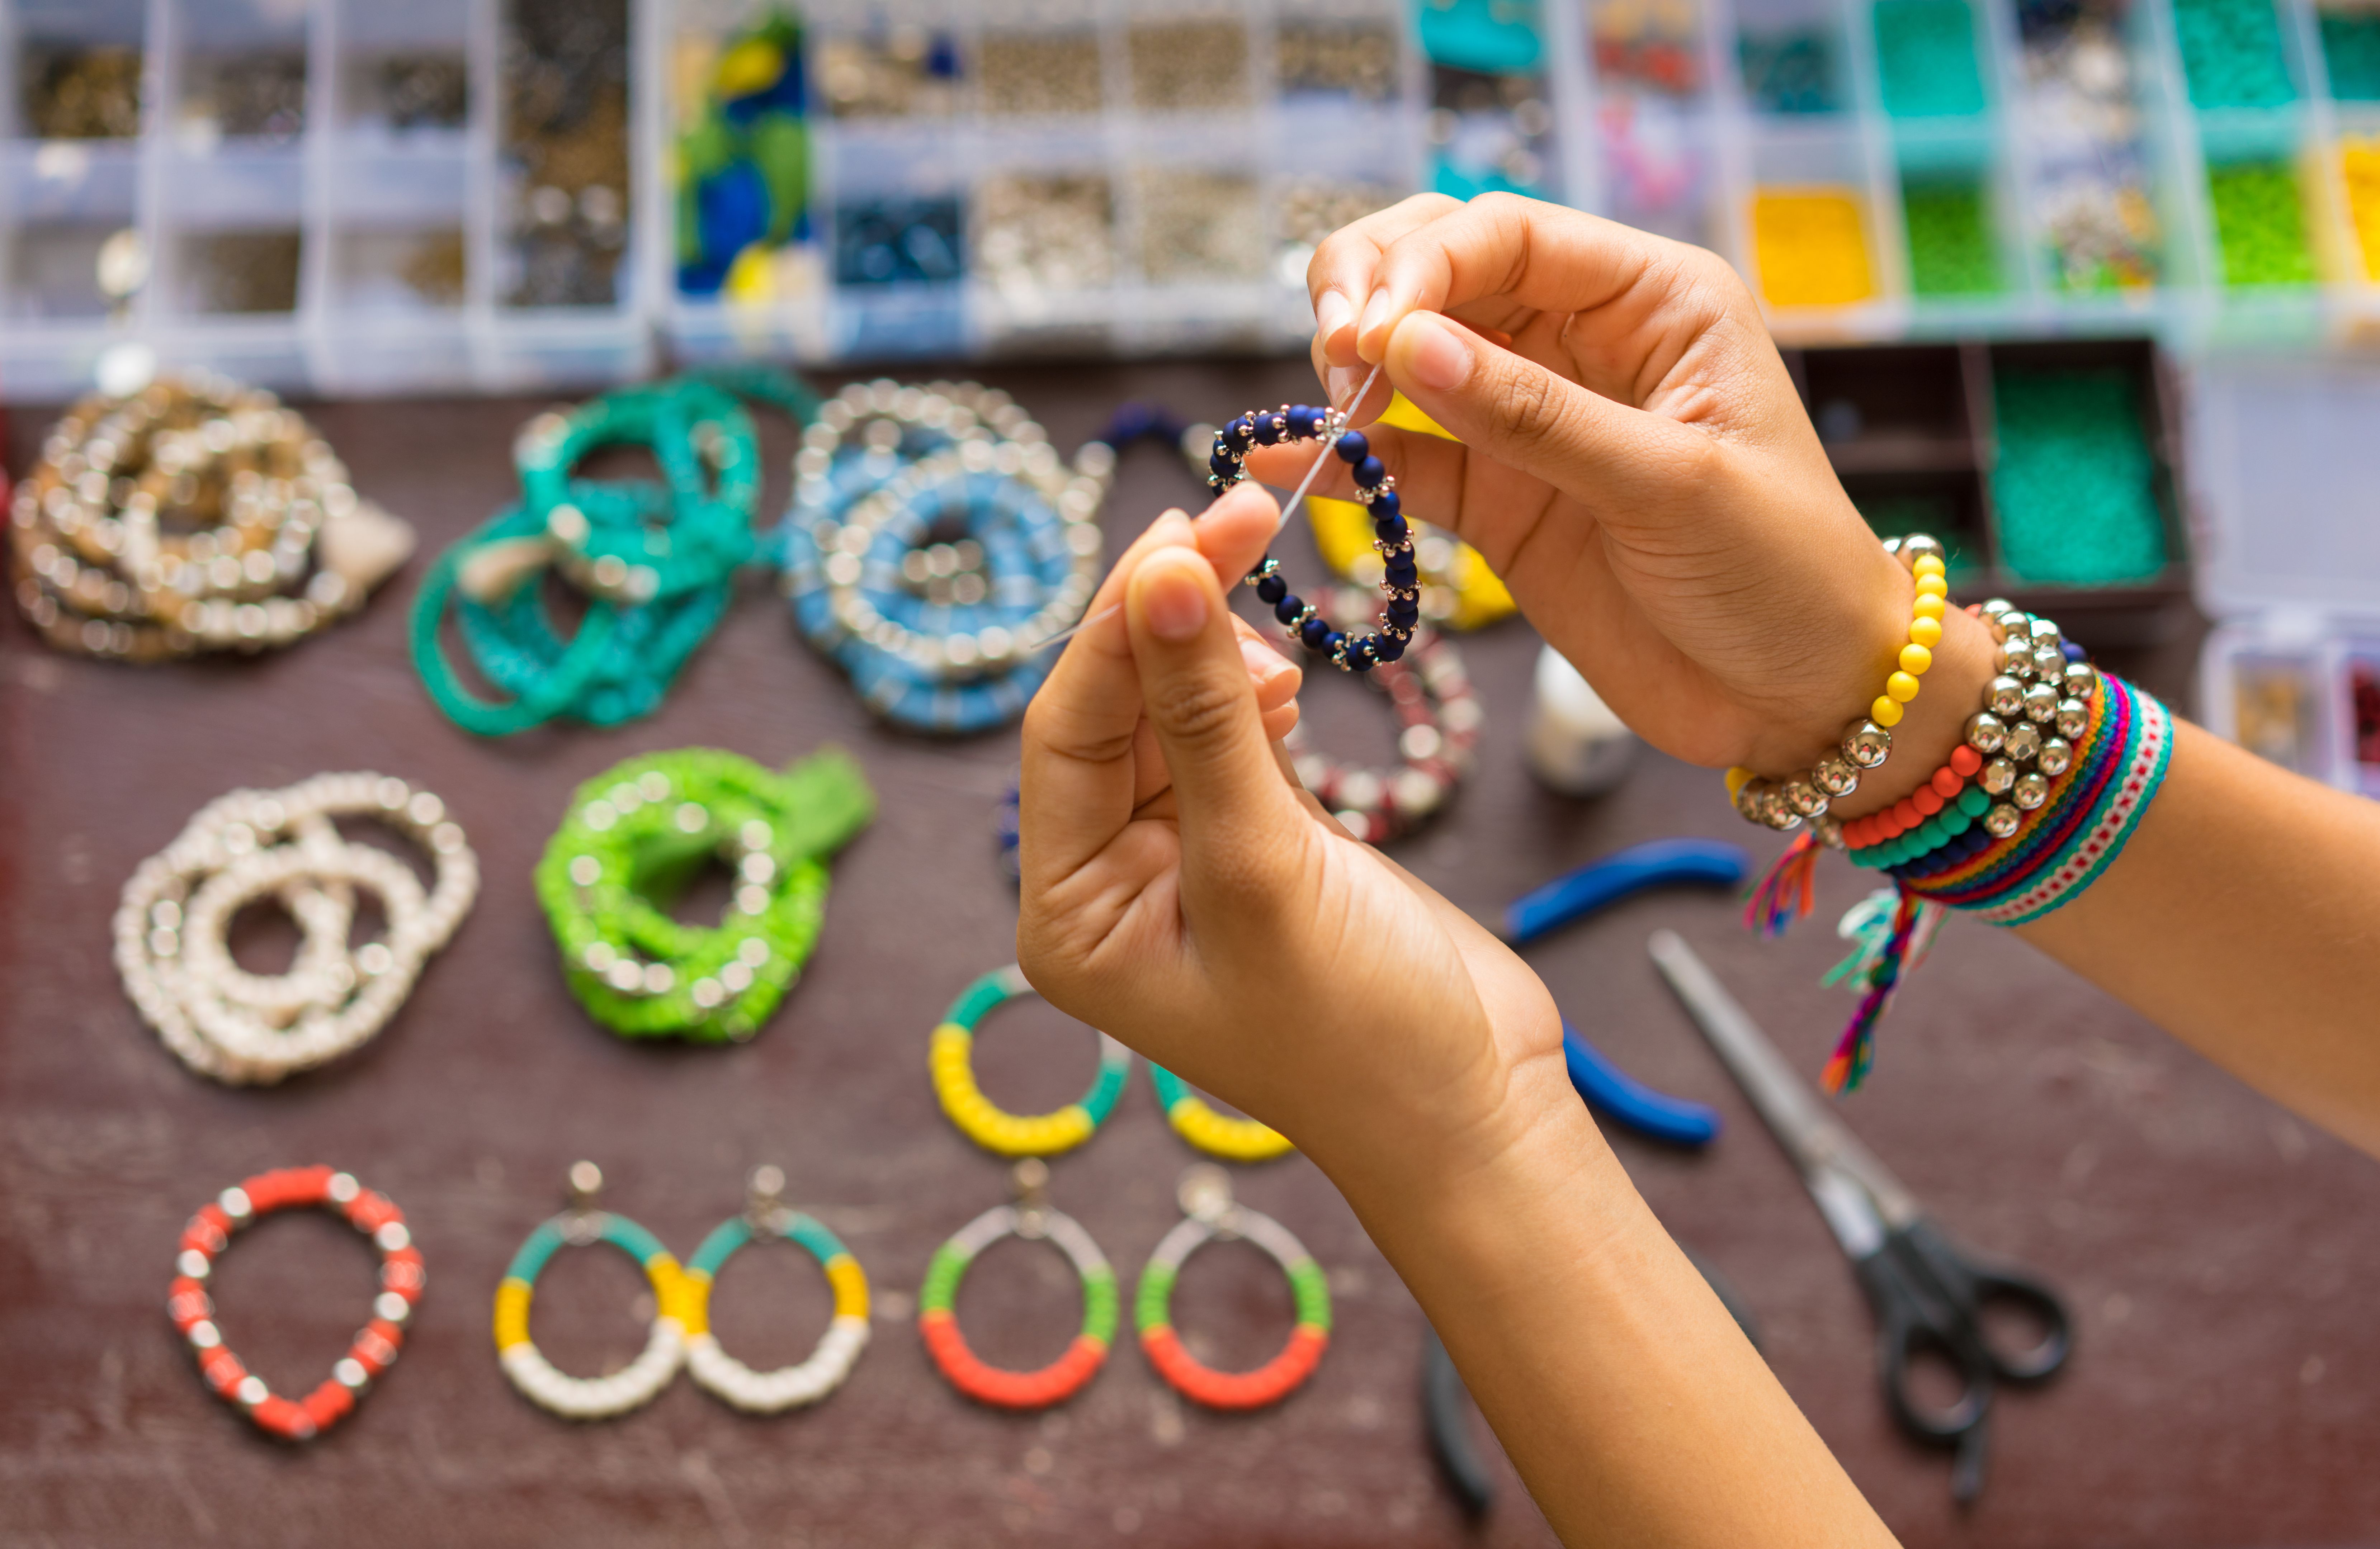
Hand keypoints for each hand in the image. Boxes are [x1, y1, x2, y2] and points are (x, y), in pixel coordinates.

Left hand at [1016, 486, 1570, 1184]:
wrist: (1475, 1111)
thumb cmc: (1361, 1030)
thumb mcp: (1265, 865)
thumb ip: (1206, 717)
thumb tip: (1156, 573)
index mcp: (1067, 915)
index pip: (1065, 731)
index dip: (1120, 622)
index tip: (1183, 527)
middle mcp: (1105, 885)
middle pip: (1111, 708)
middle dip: (1167, 613)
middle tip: (1236, 513)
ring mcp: (1179, 860)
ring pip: (1170, 710)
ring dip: (1214, 643)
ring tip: (1266, 589)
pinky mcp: (1252, 842)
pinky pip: (1224, 735)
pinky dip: (1250, 689)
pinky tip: (1284, 676)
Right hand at [1245, 192, 1990, 791]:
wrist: (1798, 697)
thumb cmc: (1780, 572)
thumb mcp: (1670, 485)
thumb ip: (1533, 416)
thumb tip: (1406, 347)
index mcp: (1650, 300)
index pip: (1506, 234)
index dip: (1423, 265)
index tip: (1370, 331)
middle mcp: (1581, 339)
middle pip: (1441, 265)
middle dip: (1370, 293)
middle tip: (1336, 358)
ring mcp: (1529, 417)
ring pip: (1408, 352)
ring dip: (1348, 367)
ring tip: (1324, 411)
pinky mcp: (1496, 497)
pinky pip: (1403, 458)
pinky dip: (1341, 457)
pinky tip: (1278, 464)